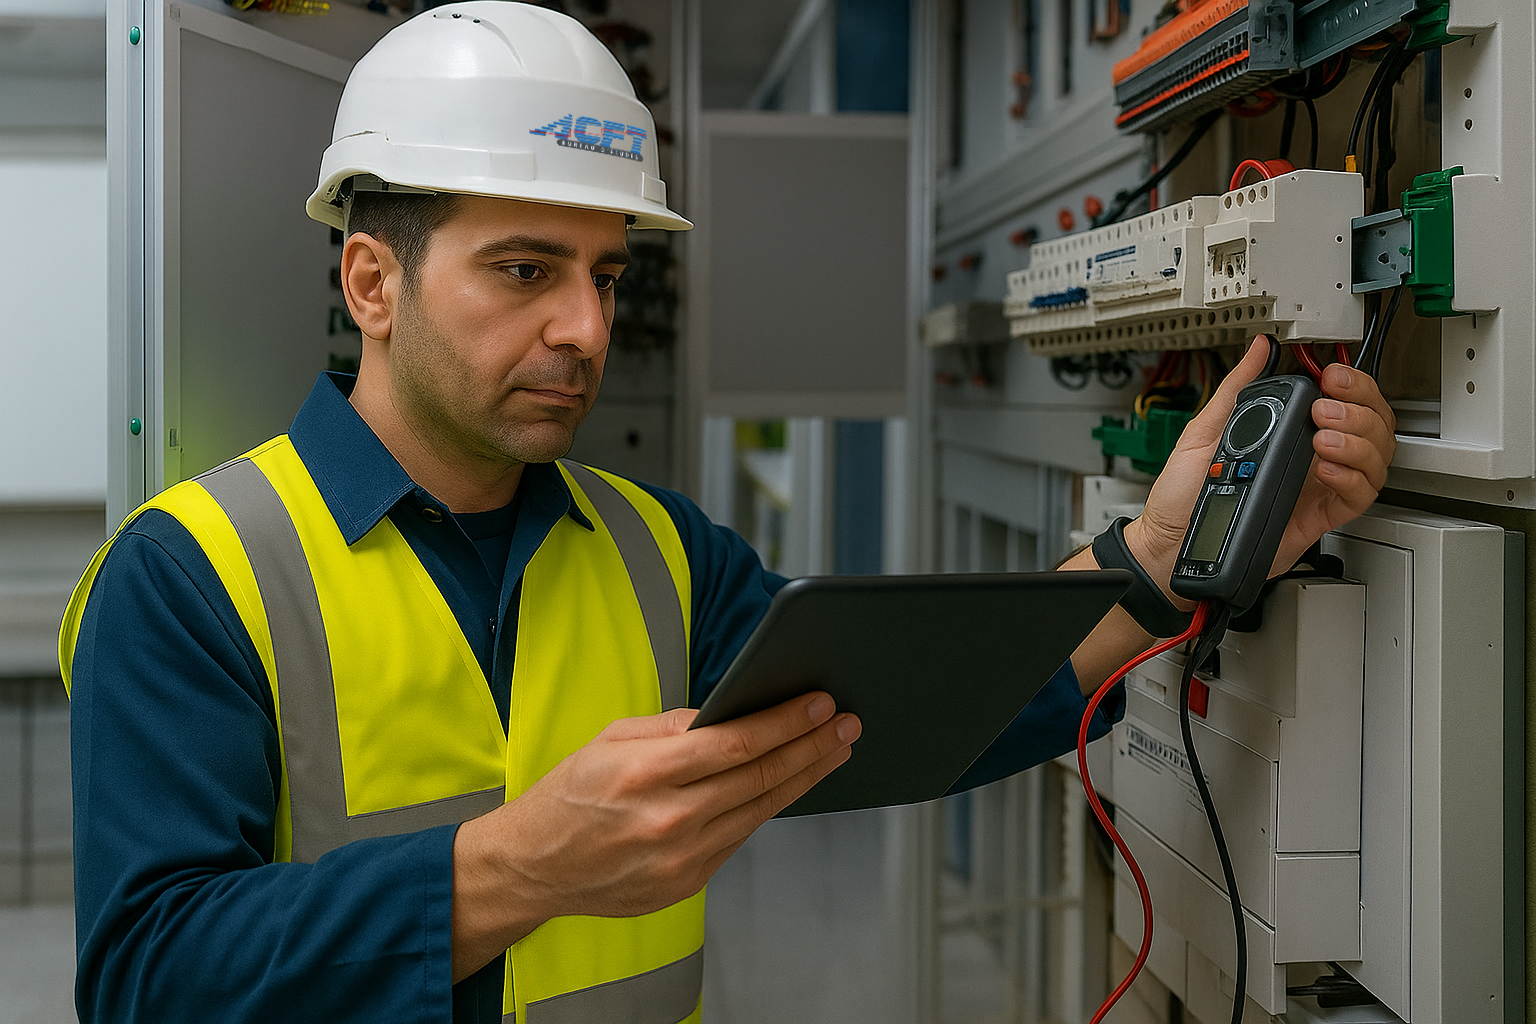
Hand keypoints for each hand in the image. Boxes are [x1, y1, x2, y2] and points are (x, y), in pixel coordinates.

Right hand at [450, 693, 860, 978]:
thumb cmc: (569, 795)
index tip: (820, 703)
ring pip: (761, 810)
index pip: (736, 743)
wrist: (534, 866)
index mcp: (646, 773)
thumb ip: (673, 726)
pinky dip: (770, 807)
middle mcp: (669, 819)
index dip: (786, 721)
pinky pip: (741, 836)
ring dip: (806, 777)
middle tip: (845, 723)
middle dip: (812, 745)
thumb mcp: (611, 739)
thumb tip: (729, 710)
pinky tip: (791, 784)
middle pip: (760, 777)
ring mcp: (681, 858)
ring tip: (834, 750)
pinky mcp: (687, 882)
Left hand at [1127, 335, 1396, 605]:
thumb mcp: (1206, 429)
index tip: (1332, 377)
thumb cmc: (1183, 492)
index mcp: (1289, 431)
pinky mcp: (1318, 518)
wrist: (1170, 541)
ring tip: (1322, 438)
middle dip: (1359, 410)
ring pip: (1374, 460)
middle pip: (1371, 427)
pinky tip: (1326, 469)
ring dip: (1358, 442)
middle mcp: (1309, 456)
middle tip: (1326, 409)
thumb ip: (1238, 389)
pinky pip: (1357, 498)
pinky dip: (1351, 479)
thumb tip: (1258, 349)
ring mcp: (1317, 486)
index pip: (1345, 401)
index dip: (1352, 385)